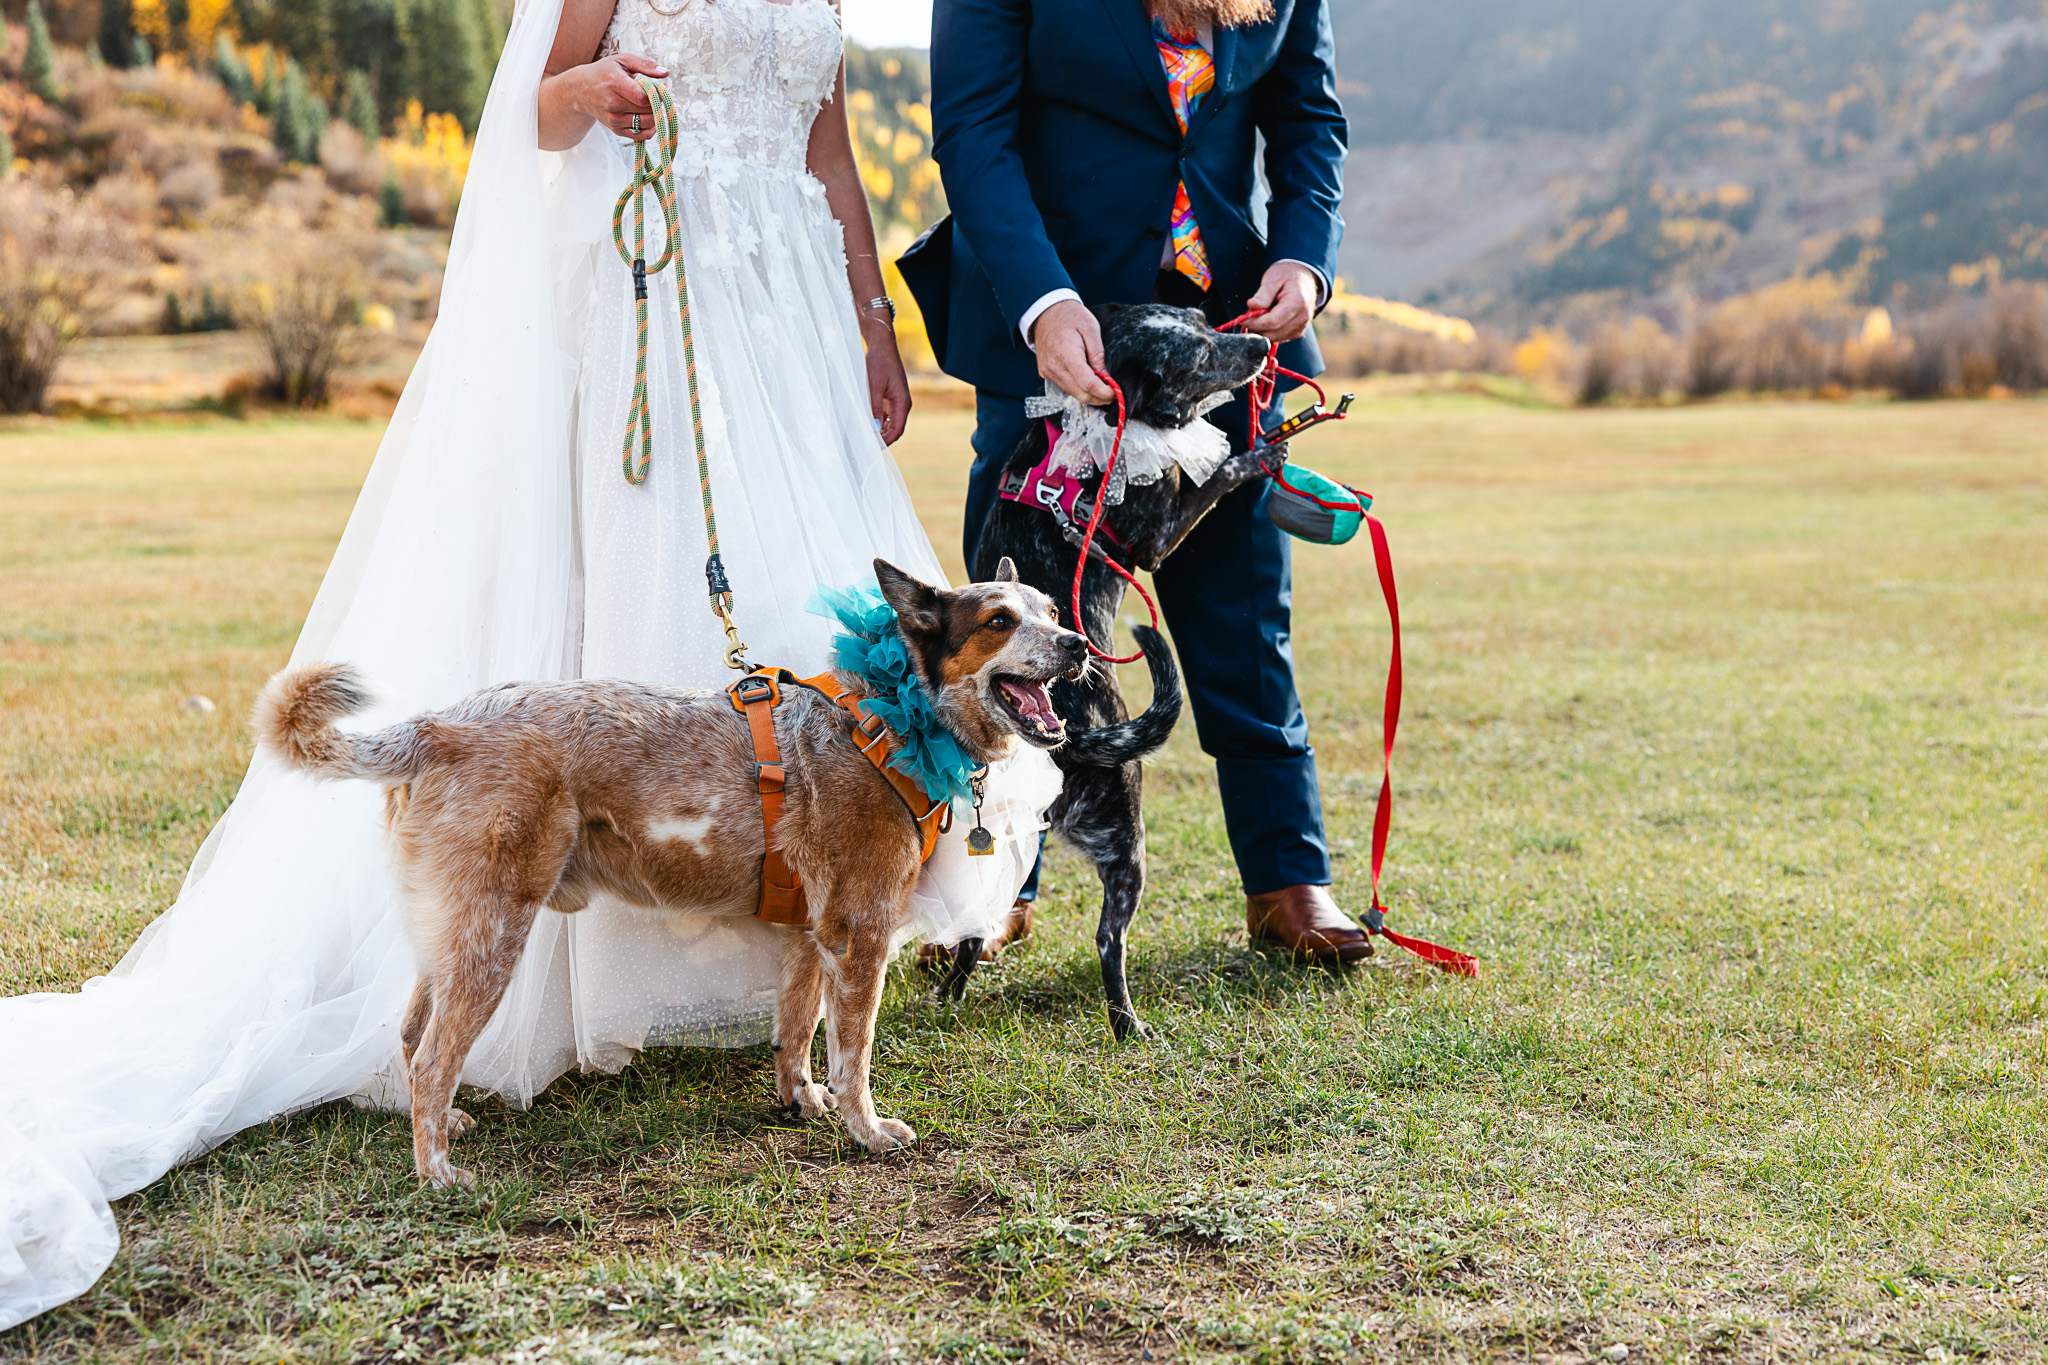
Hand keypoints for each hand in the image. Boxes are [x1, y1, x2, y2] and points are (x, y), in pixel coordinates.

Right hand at [571, 53, 666, 140]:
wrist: (582, 90)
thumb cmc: (605, 72)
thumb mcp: (623, 60)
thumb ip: (645, 65)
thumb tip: (666, 73)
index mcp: (615, 84)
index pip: (644, 97)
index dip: (658, 94)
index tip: (664, 87)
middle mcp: (613, 104)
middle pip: (648, 111)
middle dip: (658, 103)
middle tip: (657, 95)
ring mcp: (614, 119)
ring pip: (648, 123)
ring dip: (655, 115)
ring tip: (650, 104)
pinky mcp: (616, 130)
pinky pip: (641, 135)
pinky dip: (650, 128)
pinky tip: (647, 116)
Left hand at [865, 325, 911, 444]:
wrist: (882, 346)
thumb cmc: (879, 363)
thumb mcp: (874, 386)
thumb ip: (875, 408)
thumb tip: (874, 427)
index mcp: (902, 402)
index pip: (897, 429)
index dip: (886, 441)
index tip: (873, 448)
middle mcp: (902, 404)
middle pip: (895, 429)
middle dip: (883, 439)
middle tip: (866, 446)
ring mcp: (897, 402)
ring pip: (890, 423)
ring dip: (880, 431)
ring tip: (865, 437)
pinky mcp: (891, 398)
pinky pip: (886, 415)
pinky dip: (878, 422)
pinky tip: (866, 424)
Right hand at [1030, 300, 1112, 404]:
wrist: (1045, 311)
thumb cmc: (1070, 316)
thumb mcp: (1091, 329)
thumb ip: (1098, 355)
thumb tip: (1106, 377)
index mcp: (1067, 355)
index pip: (1088, 384)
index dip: (1104, 392)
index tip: (1115, 392)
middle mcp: (1054, 367)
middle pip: (1081, 395)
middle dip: (1099, 398)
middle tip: (1112, 392)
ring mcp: (1048, 372)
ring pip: (1073, 394)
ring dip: (1089, 394)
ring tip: (1101, 384)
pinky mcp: (1045, 372)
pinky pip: (1064, 387)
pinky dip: (1078, 387)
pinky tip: (1086, 378)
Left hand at [1242, 262, 1318, 343]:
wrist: (1304, 278)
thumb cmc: (1287, 275)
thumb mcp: (1273, 277)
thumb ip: (1263, 294)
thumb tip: (1251, 306)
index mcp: (1297, 303)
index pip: (1272, 322)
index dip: (1254, 322)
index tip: (1241, 318)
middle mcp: (1302, 318)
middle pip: (1272, 332)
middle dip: (1256, 326)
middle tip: (1249, 313)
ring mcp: (1300, 327)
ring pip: (1273, 337)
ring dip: (1262, 328)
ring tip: (1261, 311)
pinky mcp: (1297, 332)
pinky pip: (1277, 337)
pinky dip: (1268, 330)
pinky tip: (1269, 316)